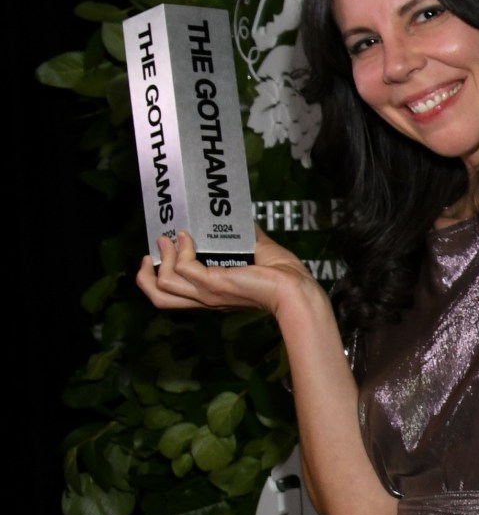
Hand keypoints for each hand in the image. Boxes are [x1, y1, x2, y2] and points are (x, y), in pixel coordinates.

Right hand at [138, 228, 317, 318]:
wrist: (297, 287)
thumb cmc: (284, 275)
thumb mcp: (256, 251)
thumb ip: (244, 236)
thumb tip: (238, 216)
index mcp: (212, 294)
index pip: (174, 295)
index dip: (159, 277)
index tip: (159, 256)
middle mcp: (206, 298)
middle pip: (158, 298)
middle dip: (145, 276)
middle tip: (150, 255)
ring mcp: (208, 293)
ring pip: (164, 284)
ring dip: (163, 258)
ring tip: (168, 239)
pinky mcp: (214, 284)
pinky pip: (184, 268)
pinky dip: (181, 251)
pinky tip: (187, 237)